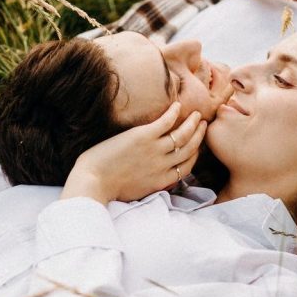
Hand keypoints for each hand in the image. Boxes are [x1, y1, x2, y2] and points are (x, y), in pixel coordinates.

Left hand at [61, 103, 207, 204]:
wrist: (94, 182)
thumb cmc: (109, 188)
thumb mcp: (138, 192)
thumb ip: (152, 184)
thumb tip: (157, 180)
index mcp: (163, 180)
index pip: (188, 166)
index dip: (195, 153)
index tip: (197, 144)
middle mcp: (163, 165)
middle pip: (190, 148)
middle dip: (199, 135)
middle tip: (202, 124)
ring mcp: (155, 150)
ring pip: (183, 134)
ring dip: (192, 123)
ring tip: (196, 114)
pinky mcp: (143, 137)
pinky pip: (166, 122)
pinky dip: (174, 112)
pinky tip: (176, 105)